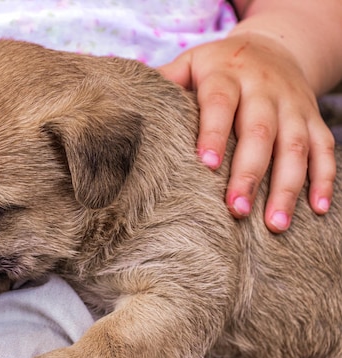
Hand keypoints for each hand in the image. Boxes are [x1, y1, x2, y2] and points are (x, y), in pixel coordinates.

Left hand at [160, 32, 335, 232]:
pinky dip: (324, 180)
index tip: (206, 165)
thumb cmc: (218, 65)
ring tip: (274, 224)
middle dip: (250, 173)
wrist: (274, 46)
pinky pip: (325, 150)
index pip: (219, 104)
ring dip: (287, 187)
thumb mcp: (190, 63)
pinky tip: (317, 210)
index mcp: (227, 75)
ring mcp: (293, 105)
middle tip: (237, 210)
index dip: (214, 133)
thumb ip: (165, 82)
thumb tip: (122, 106)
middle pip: (261, 132)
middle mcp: (264, 89)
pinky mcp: (313, 119)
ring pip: (296, 146)